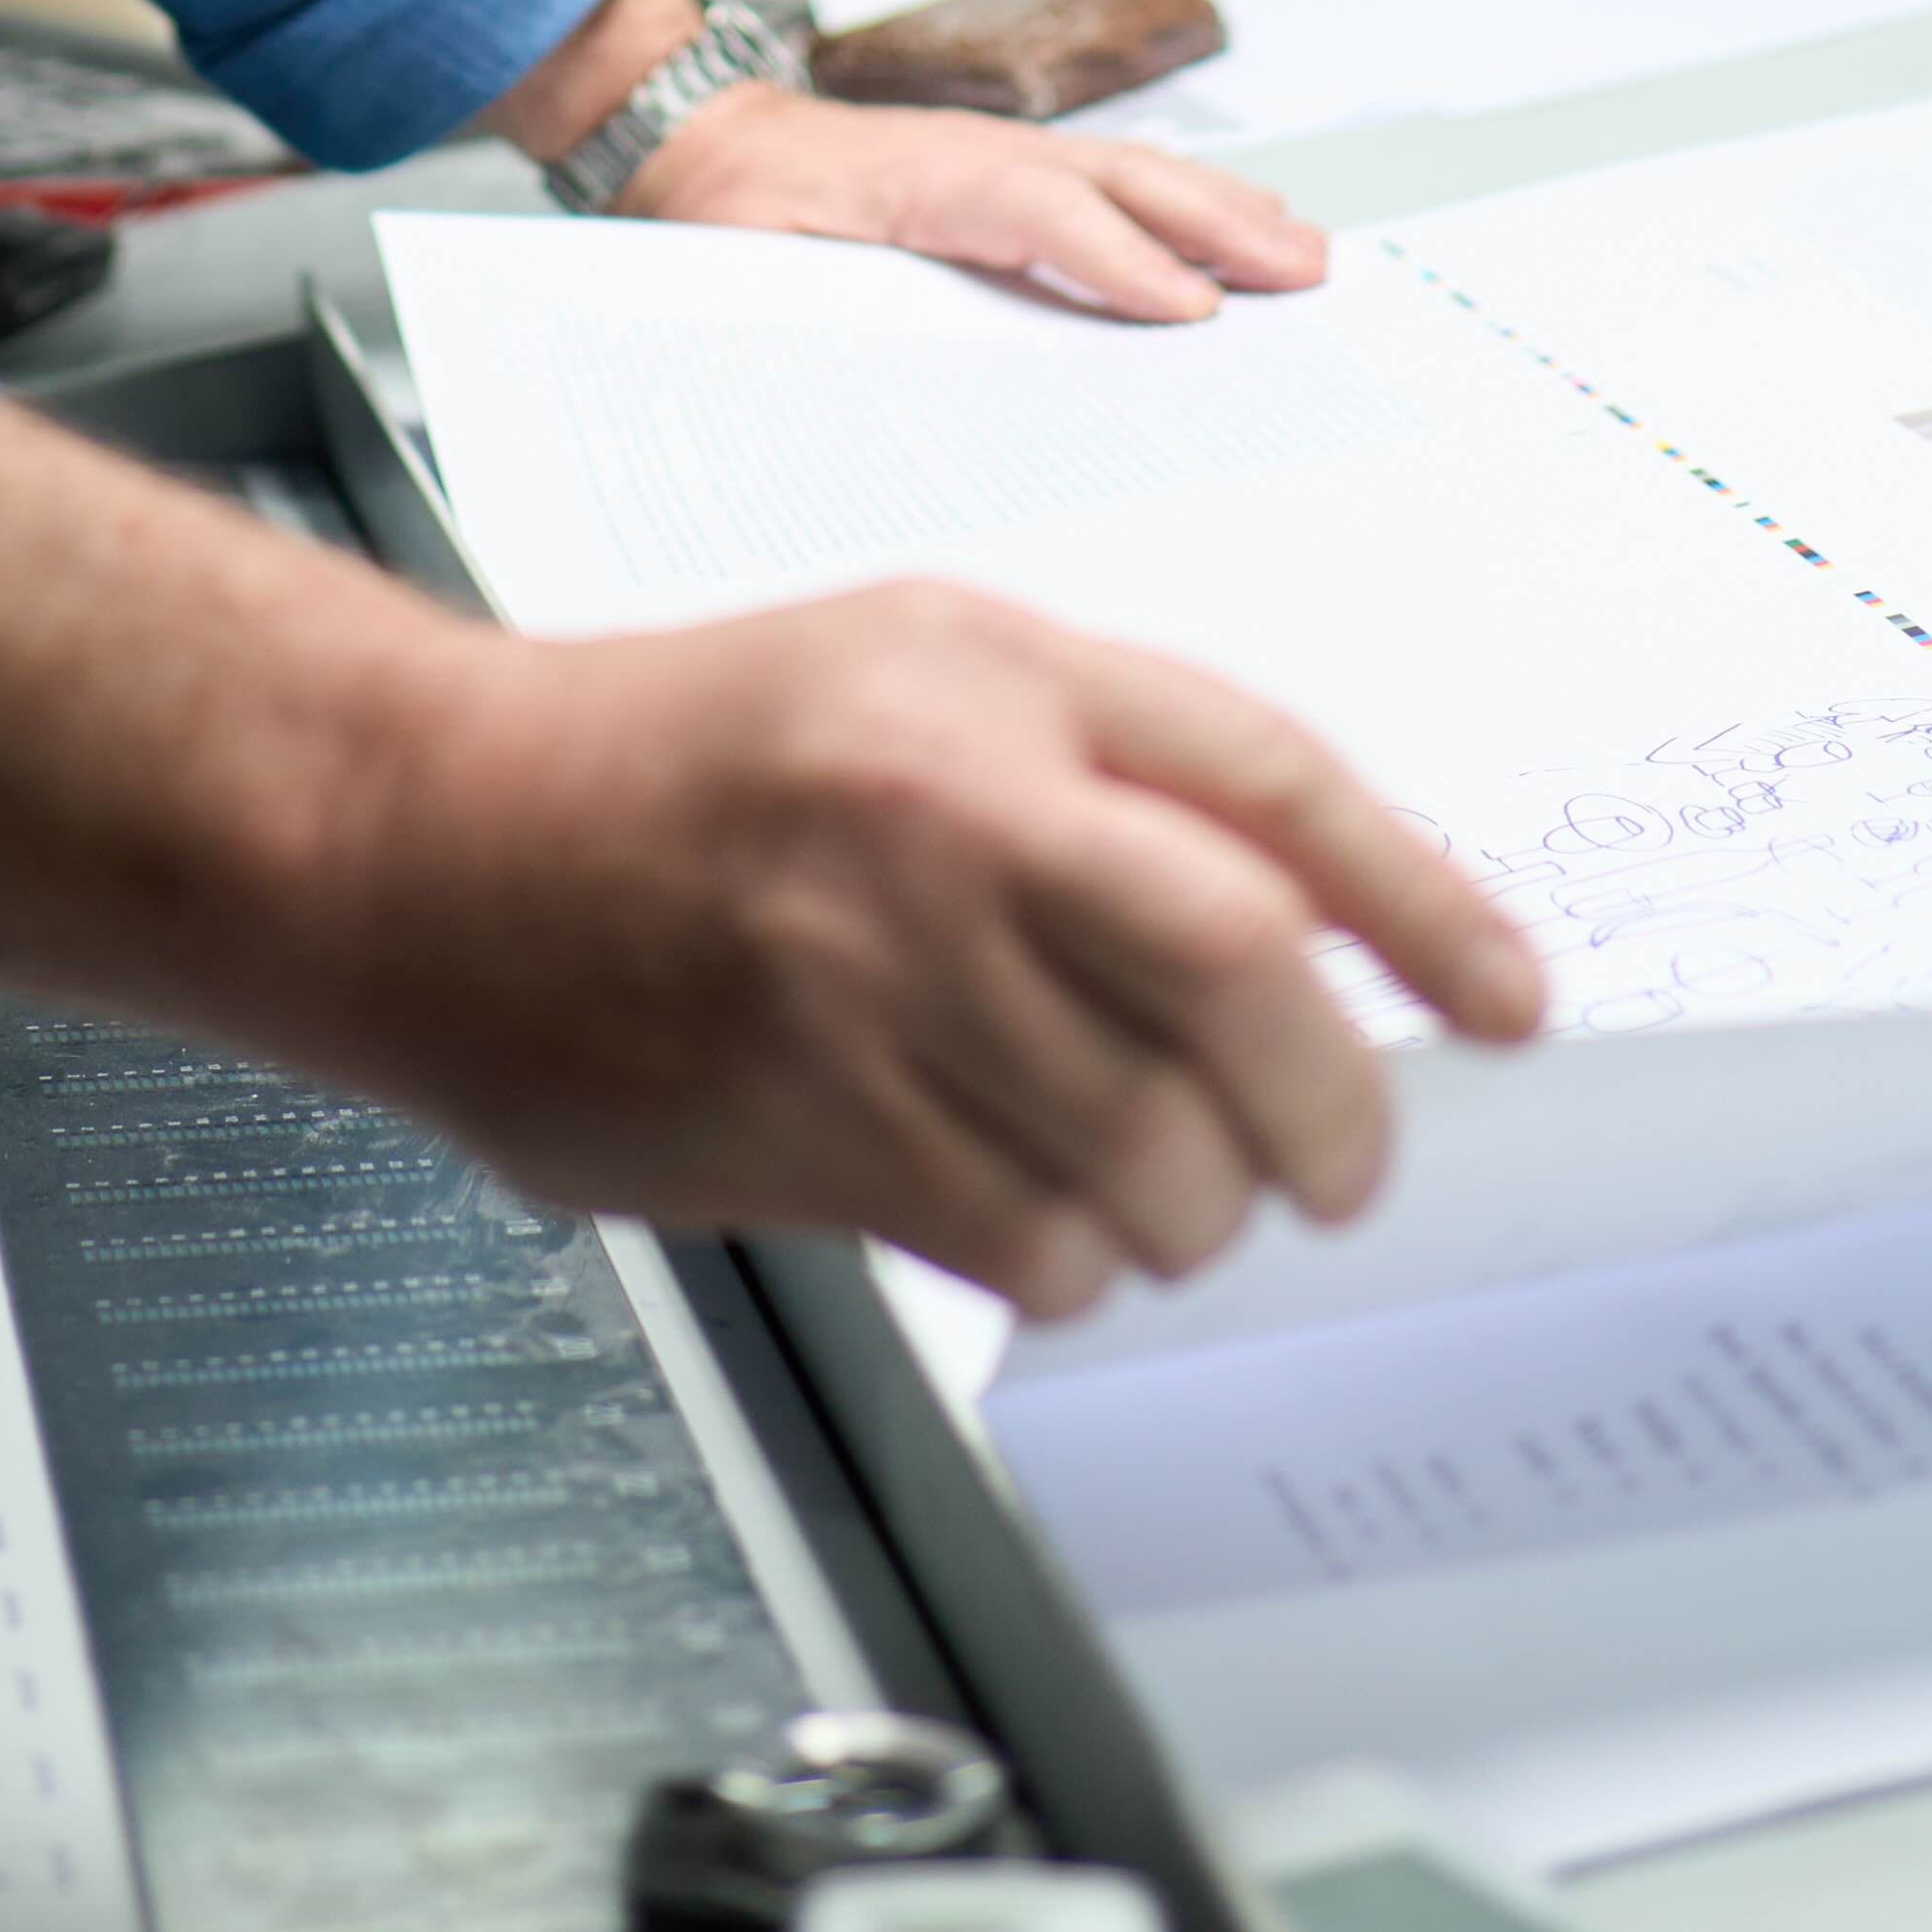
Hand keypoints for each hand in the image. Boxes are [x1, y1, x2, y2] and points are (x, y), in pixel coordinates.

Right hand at [0, 379, 1538, 1318]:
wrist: (423, 833)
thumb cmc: (673, 754)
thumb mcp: (903, 672)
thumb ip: (1100, 767)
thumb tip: (1309, 925)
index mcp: (989, 674)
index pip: (1275, 789)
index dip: (1424, 907)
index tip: (1508, 1009)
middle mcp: (946, 806)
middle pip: (1245, 976)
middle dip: (1330, 1103)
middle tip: (1338, 1158)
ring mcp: (872, 968)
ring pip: (1146, 1145)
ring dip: (1189, 1208)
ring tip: (1158, 1197)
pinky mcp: (804, 1114)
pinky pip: (1024, 1235)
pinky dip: (1069, 1259)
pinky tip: (1034, 1221)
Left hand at [627, 76, 1324, 323]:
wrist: (706, 148)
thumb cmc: (729, 217)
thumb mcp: (753, 263)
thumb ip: (819, 307)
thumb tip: (872, 366)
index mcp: (917, 178)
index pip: (1037, 210)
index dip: (1118, 258)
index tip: (1193, 311)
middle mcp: (978, 156)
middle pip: (1115, 180)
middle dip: (1215, 225)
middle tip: (1303, 270)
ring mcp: (1003, 157)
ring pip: (1130, 177)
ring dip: (1221, 211)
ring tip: (1303, 250)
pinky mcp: (1011, 174)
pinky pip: (1113, 186)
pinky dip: (1186, 206)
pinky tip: (1238, 230)